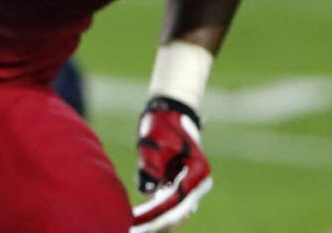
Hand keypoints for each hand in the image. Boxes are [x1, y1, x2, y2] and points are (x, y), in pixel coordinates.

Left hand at [132, 97, 212, 232]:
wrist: (169, 110)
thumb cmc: (161, 124)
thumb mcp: (153, 141)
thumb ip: (151, 166)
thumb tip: (147, 191)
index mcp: (198, 172)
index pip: (177, 201)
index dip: (156, 214)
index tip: (138, 223)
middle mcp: (198, 183)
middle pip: (177, 211)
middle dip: (155, 222)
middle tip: (133, 229)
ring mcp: (190, 185)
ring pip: (173, 211)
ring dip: (155, 219)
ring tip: (133, 227)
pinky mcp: (179, 185)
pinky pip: (167, 204)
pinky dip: (154, 211)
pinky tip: (137, 218)